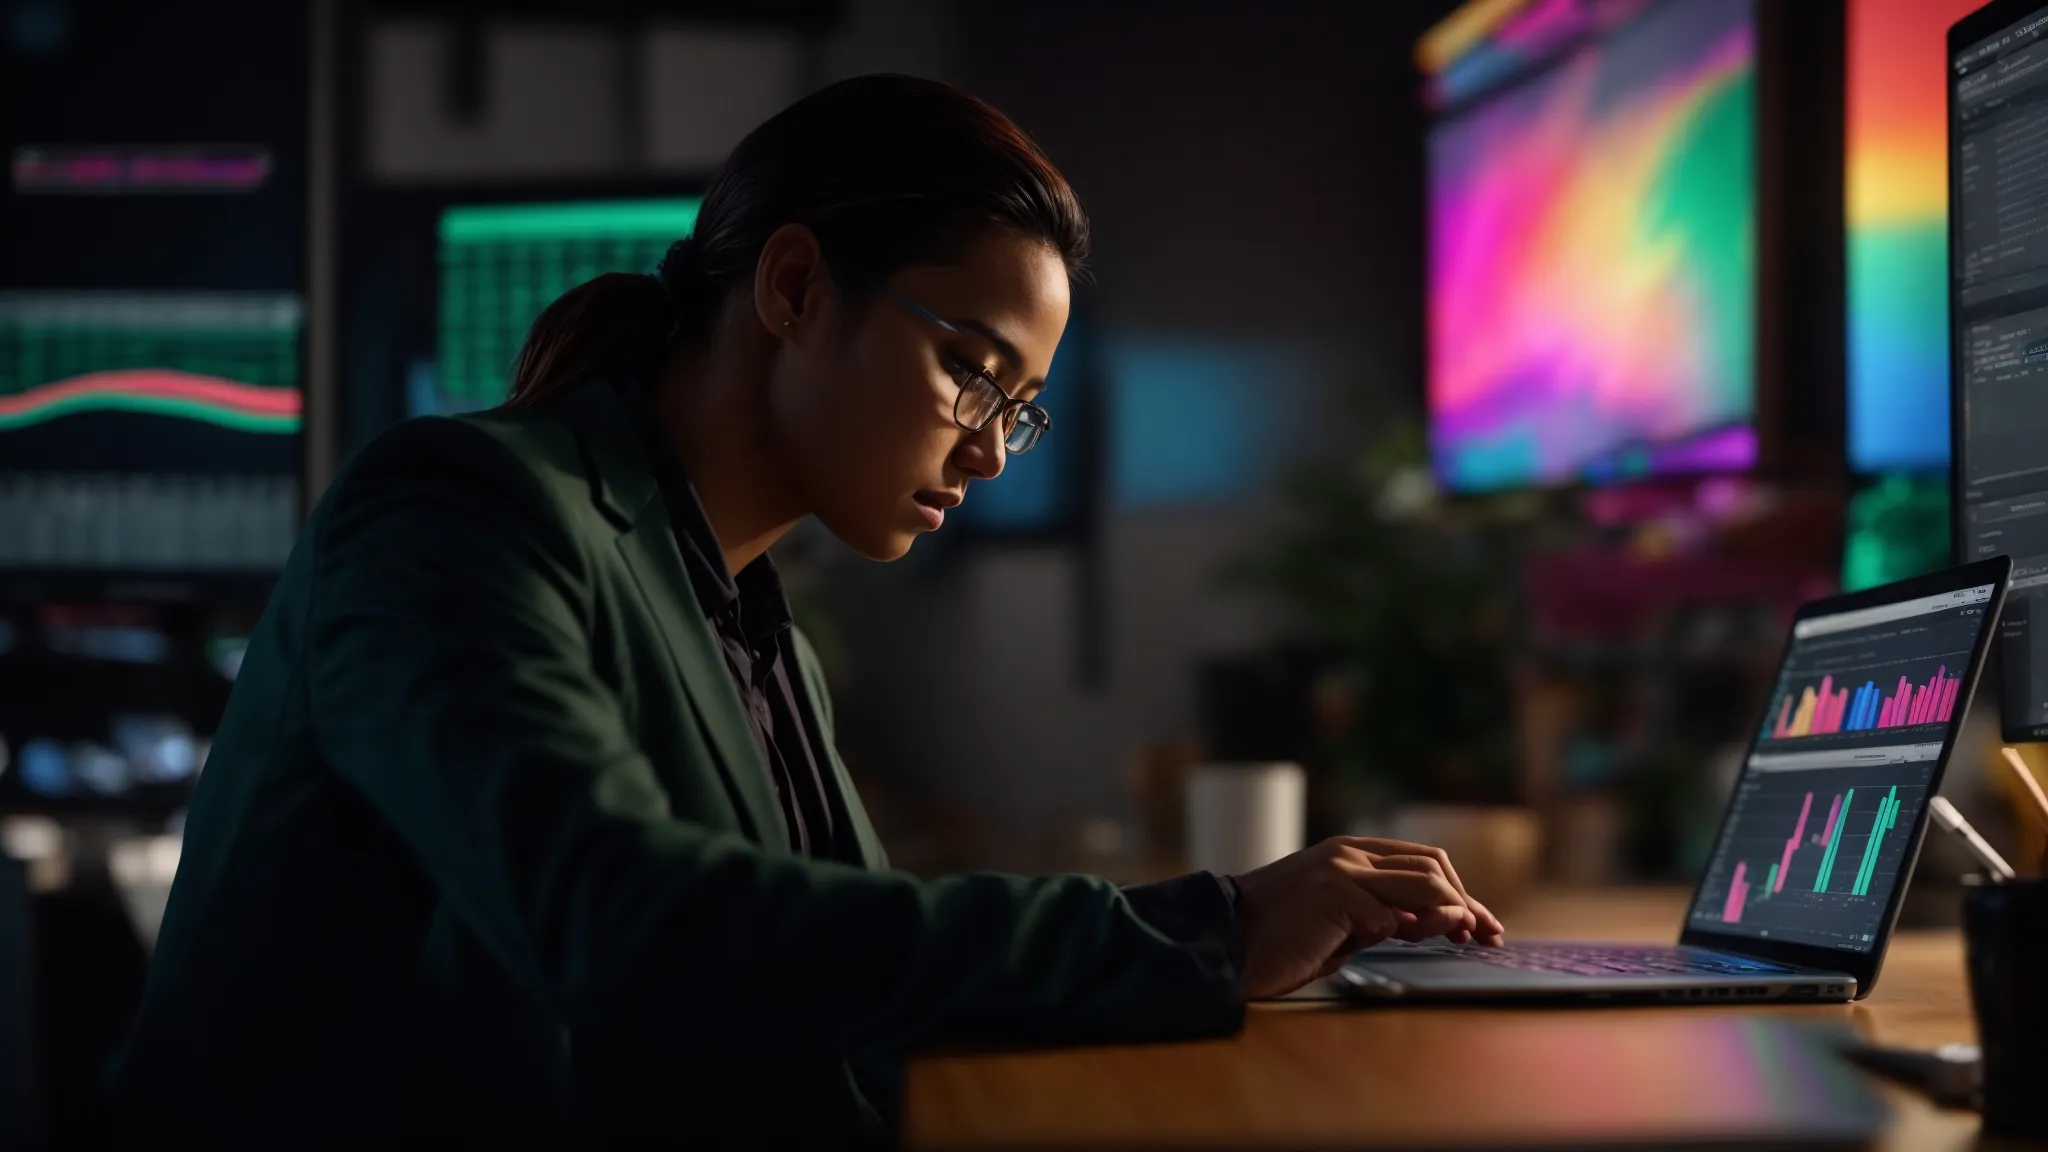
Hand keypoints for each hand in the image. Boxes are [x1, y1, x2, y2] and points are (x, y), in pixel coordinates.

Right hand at [1232, 836, 1506, 998]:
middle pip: (1433, 868)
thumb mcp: (1339, 925)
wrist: (1227, 943)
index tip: (1482, 927)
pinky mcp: (1333, 895)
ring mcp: (1341, 871)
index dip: (1460, 894)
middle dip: (1467, 903)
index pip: (1424, 862)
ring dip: (1448, 915)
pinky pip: (1389, 915)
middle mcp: (1348, 854)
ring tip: (1455, 939)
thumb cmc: (1280, 940)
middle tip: (1484, 937)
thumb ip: (1381, 918)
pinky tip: (1396, 941)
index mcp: (1349, 853)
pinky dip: (1403, 930)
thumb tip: (1433, 925)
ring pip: (1423, 884)